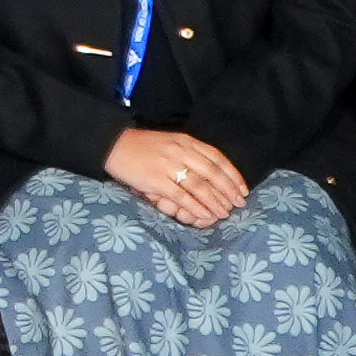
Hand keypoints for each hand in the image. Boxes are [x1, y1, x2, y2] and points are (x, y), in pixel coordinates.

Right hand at [100, 127, 250, 229]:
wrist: (113, 144)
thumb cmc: (142, 146)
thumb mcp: (170, 142)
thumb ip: (190, 152)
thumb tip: (212, 170)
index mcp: (185, 141)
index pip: (217, 158)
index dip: (233, 175)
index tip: (242, 189)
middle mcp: (180, 151)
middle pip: (212, 173)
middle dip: (228, 190)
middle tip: (239, 204)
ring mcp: (167, 166)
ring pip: (199, 186)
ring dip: (215, 202)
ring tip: (224, 213)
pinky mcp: (155, 180)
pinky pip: (181, 196)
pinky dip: (195, 207)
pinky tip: (205, 215)